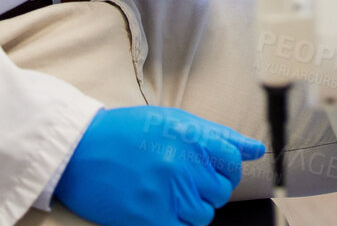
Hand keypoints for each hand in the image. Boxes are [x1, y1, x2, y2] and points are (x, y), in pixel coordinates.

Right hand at [54, 105, 264, 225]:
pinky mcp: (150, 217)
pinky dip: (175, 223)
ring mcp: (168, 192)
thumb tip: (257, 150)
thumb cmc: (126, 133)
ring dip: (190, 209)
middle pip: (220, 191)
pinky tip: (159, 209)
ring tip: (167, 194)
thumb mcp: (174, 121)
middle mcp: (184, 163)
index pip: (232, 160)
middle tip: (181, 181)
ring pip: (203, 214)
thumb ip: (218, 136)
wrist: (79, 151)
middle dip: (206, 189)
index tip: (210, 170)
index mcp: (191, 136)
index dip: (225, 168)